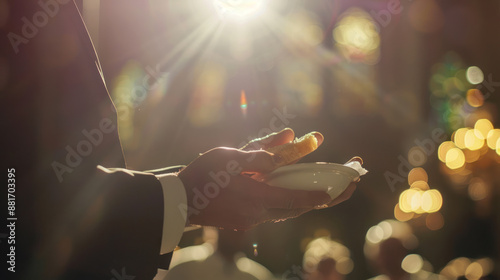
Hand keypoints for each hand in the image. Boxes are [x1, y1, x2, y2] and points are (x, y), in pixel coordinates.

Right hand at [177, 129, 355, 229]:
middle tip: (343, 191)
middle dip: (321, 200)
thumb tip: (287, 140)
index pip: (295, 198)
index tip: (339, 192)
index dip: (319, 196)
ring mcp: (249, 221)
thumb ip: (259, 152)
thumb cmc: (202, 175)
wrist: (180, 202)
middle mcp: (257, 214)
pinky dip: (283, 203)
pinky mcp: (242, 223)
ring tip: (322, 192)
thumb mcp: (229, 156)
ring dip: (303, 203)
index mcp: (255, 197)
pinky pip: (270, 213)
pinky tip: (287, 193)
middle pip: (295, 209)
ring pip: (284, 212)